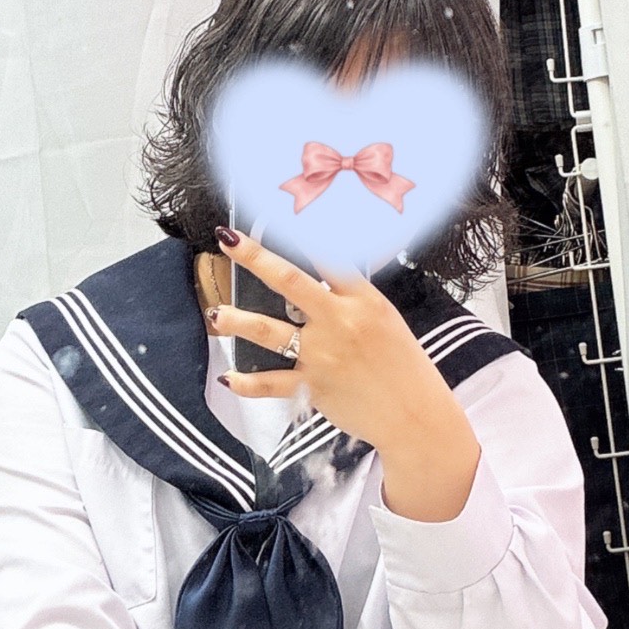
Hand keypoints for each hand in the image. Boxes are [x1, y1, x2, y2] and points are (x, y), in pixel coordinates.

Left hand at [206, 229, 481, 522]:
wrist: (415, 417)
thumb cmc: (404, 367)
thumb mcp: (385, 320)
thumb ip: (352, 298)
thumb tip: (324, 277)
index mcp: (363, 300)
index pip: (328, 256)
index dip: (301, 232)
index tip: (276, 211)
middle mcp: (339, 322)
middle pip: (290, 281)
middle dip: (255, 257)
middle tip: (227, 239)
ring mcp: (323, 355)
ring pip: (270, 332)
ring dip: (237, 321)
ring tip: (213, 315)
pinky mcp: (313, 387)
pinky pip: (271, 384)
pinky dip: (247, 383)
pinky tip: (228, 379)